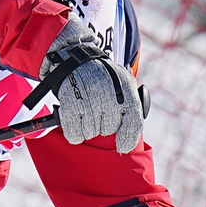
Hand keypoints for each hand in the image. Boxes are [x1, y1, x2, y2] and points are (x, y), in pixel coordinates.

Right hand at [44, 21, 144, 152]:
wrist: (75, 59)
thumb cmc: (101, 75)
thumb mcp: (122, 82)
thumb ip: (130, 105)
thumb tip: (129, 138)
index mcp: (126, 91)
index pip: (133, 122)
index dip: (129, 138)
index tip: (122, 147)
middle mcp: (109, 97)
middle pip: (108, 130)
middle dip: (102, 124)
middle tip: (96, 109)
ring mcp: (89, 102)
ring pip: (90, 133)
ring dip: (86, 126)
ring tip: (85, 108)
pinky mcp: (71, 107)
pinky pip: (75, 134)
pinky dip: (74, 131)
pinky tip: (75, 118)